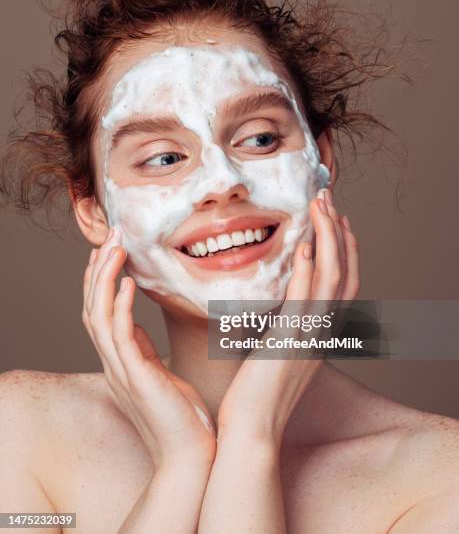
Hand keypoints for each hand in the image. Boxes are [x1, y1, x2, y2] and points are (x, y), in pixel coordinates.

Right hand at [82, 227, 215, 469]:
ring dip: (105, 279)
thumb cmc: (182, 416)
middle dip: (99, 268)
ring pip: (100, 315)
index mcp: (120, 360)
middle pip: (93, 306)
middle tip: (110, 234)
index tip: (110, 249)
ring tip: (113, 247)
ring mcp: (121, 371)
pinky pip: (121, 337)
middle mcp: (114, 363)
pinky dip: (121, 308)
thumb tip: (137, 326)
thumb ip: (143, 350)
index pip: (101, 310)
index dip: (101, 278)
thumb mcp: (157, 374)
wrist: (191, 457)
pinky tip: (128, 284)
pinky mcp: (136, 379)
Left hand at [217, 188, 359, 447]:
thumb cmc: (255, 394)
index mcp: (319, 333)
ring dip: (327, 240)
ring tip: (321, 206)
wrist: (252, 429)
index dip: (343, 249)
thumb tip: (269, 305)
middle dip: (337, 232)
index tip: (337, 221)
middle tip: (329, 199)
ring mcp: (309, 337)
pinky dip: (308, 273)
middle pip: (343, 272)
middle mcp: (321, 332)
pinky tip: (305, 248)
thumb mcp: (276, 354)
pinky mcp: (289, 343)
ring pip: (330, 279)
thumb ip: (280, 327)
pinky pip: (305, 302)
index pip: (342, 283)